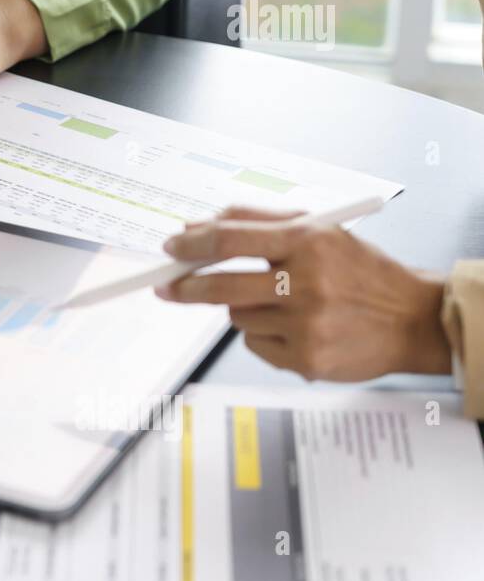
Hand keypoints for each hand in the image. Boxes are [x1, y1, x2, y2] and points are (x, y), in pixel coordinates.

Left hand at [156, 207, 450, 380]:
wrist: (413, 318)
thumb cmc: (361, 271)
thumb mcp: (320, 229)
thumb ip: (256, 221)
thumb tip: (195, 228)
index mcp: (308, 241)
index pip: (230, 239)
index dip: (191, 245)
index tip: (171, 248)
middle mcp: (307, 283)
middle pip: (221, 285)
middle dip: (185, 286)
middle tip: (167, 286)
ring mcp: (307, 325)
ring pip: (237, 316)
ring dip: (243, 309)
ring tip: (282, 304)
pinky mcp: (307, 359)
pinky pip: (254, 344)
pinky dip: (262, 335)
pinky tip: (294, 328)